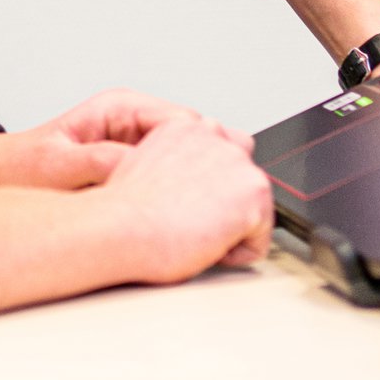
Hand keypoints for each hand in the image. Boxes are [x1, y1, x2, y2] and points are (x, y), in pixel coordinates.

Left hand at [0, 89, 238, 191]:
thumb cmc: (23, 166)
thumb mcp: (60, 164)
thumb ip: (100, 161)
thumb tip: (138, 165)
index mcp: (120, 108)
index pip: (182, 119)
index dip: (202, 148)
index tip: (211, 176)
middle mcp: (133, 122)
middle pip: (193, 137)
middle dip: (206, 165)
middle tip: (212, 198)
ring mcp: (136, 144)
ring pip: (187, 158)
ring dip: (194, 182)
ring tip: (200, 211)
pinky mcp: (134, 167)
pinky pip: (171, 176)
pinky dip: (179, 193)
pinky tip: (181, 217)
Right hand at [93, 115, 278, 280]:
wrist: (120, 227)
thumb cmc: (123, 213)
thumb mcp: (143, 167)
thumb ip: (177, 163)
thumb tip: (191, 183)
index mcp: (185, 126)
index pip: (222, 152)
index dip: (210, 189)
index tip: (188, 206)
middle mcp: (215, 135)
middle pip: (243, 177)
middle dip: (225, 205)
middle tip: (189, 223)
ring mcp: (237, 161)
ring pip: (253, 207)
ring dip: (231, 226)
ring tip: (193, 234)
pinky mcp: (253, 192)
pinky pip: (259, 239)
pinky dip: (237, 253)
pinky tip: (205, 247)